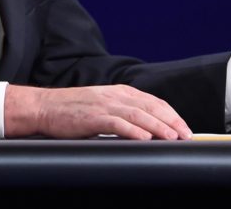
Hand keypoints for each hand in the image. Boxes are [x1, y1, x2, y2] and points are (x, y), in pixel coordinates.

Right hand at [4, 84, 192, 139]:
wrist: (44, 107)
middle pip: (150, 107)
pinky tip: (144, 138)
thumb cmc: (72, 110)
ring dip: (157, 126)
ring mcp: (104, 105)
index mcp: (119, 91)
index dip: (171, 114)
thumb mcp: (102, 105)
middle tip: (186, 135)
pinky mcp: (92, 117)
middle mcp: (114, 95)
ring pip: (137, 114)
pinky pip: (117, 123)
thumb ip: (122, 112)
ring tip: (171, 137)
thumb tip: (146, 129)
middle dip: (171, 121)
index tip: (184, 128)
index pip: (152, 101)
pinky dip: (133, 130)